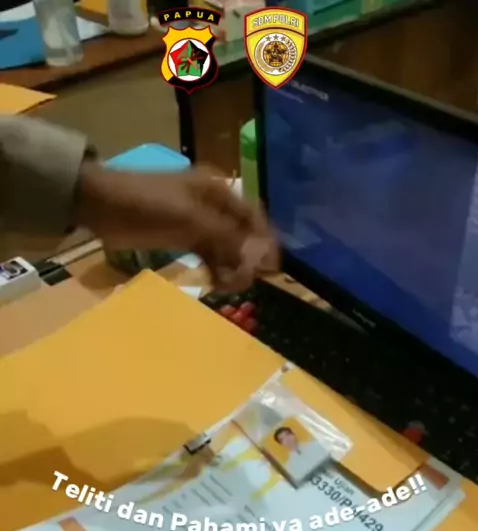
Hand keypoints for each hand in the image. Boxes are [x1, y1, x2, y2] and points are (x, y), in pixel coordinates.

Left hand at [76, 161, 278, 291]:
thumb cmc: (146, 205)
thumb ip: (227, 238)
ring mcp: (196, 220)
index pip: (254, 217)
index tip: (273, 271)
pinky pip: (206, 253)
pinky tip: (213, 284)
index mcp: (218, 191)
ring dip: (230, 267)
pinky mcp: (180, 235)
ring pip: (225, 246)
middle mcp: (212, 204)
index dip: (266, 243)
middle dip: (247, 260)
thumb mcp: (190, 220)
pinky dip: (213, 267)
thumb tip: (261, 258)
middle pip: (242, 234)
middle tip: (244, 285)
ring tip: (227, 288)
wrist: (100, 204)